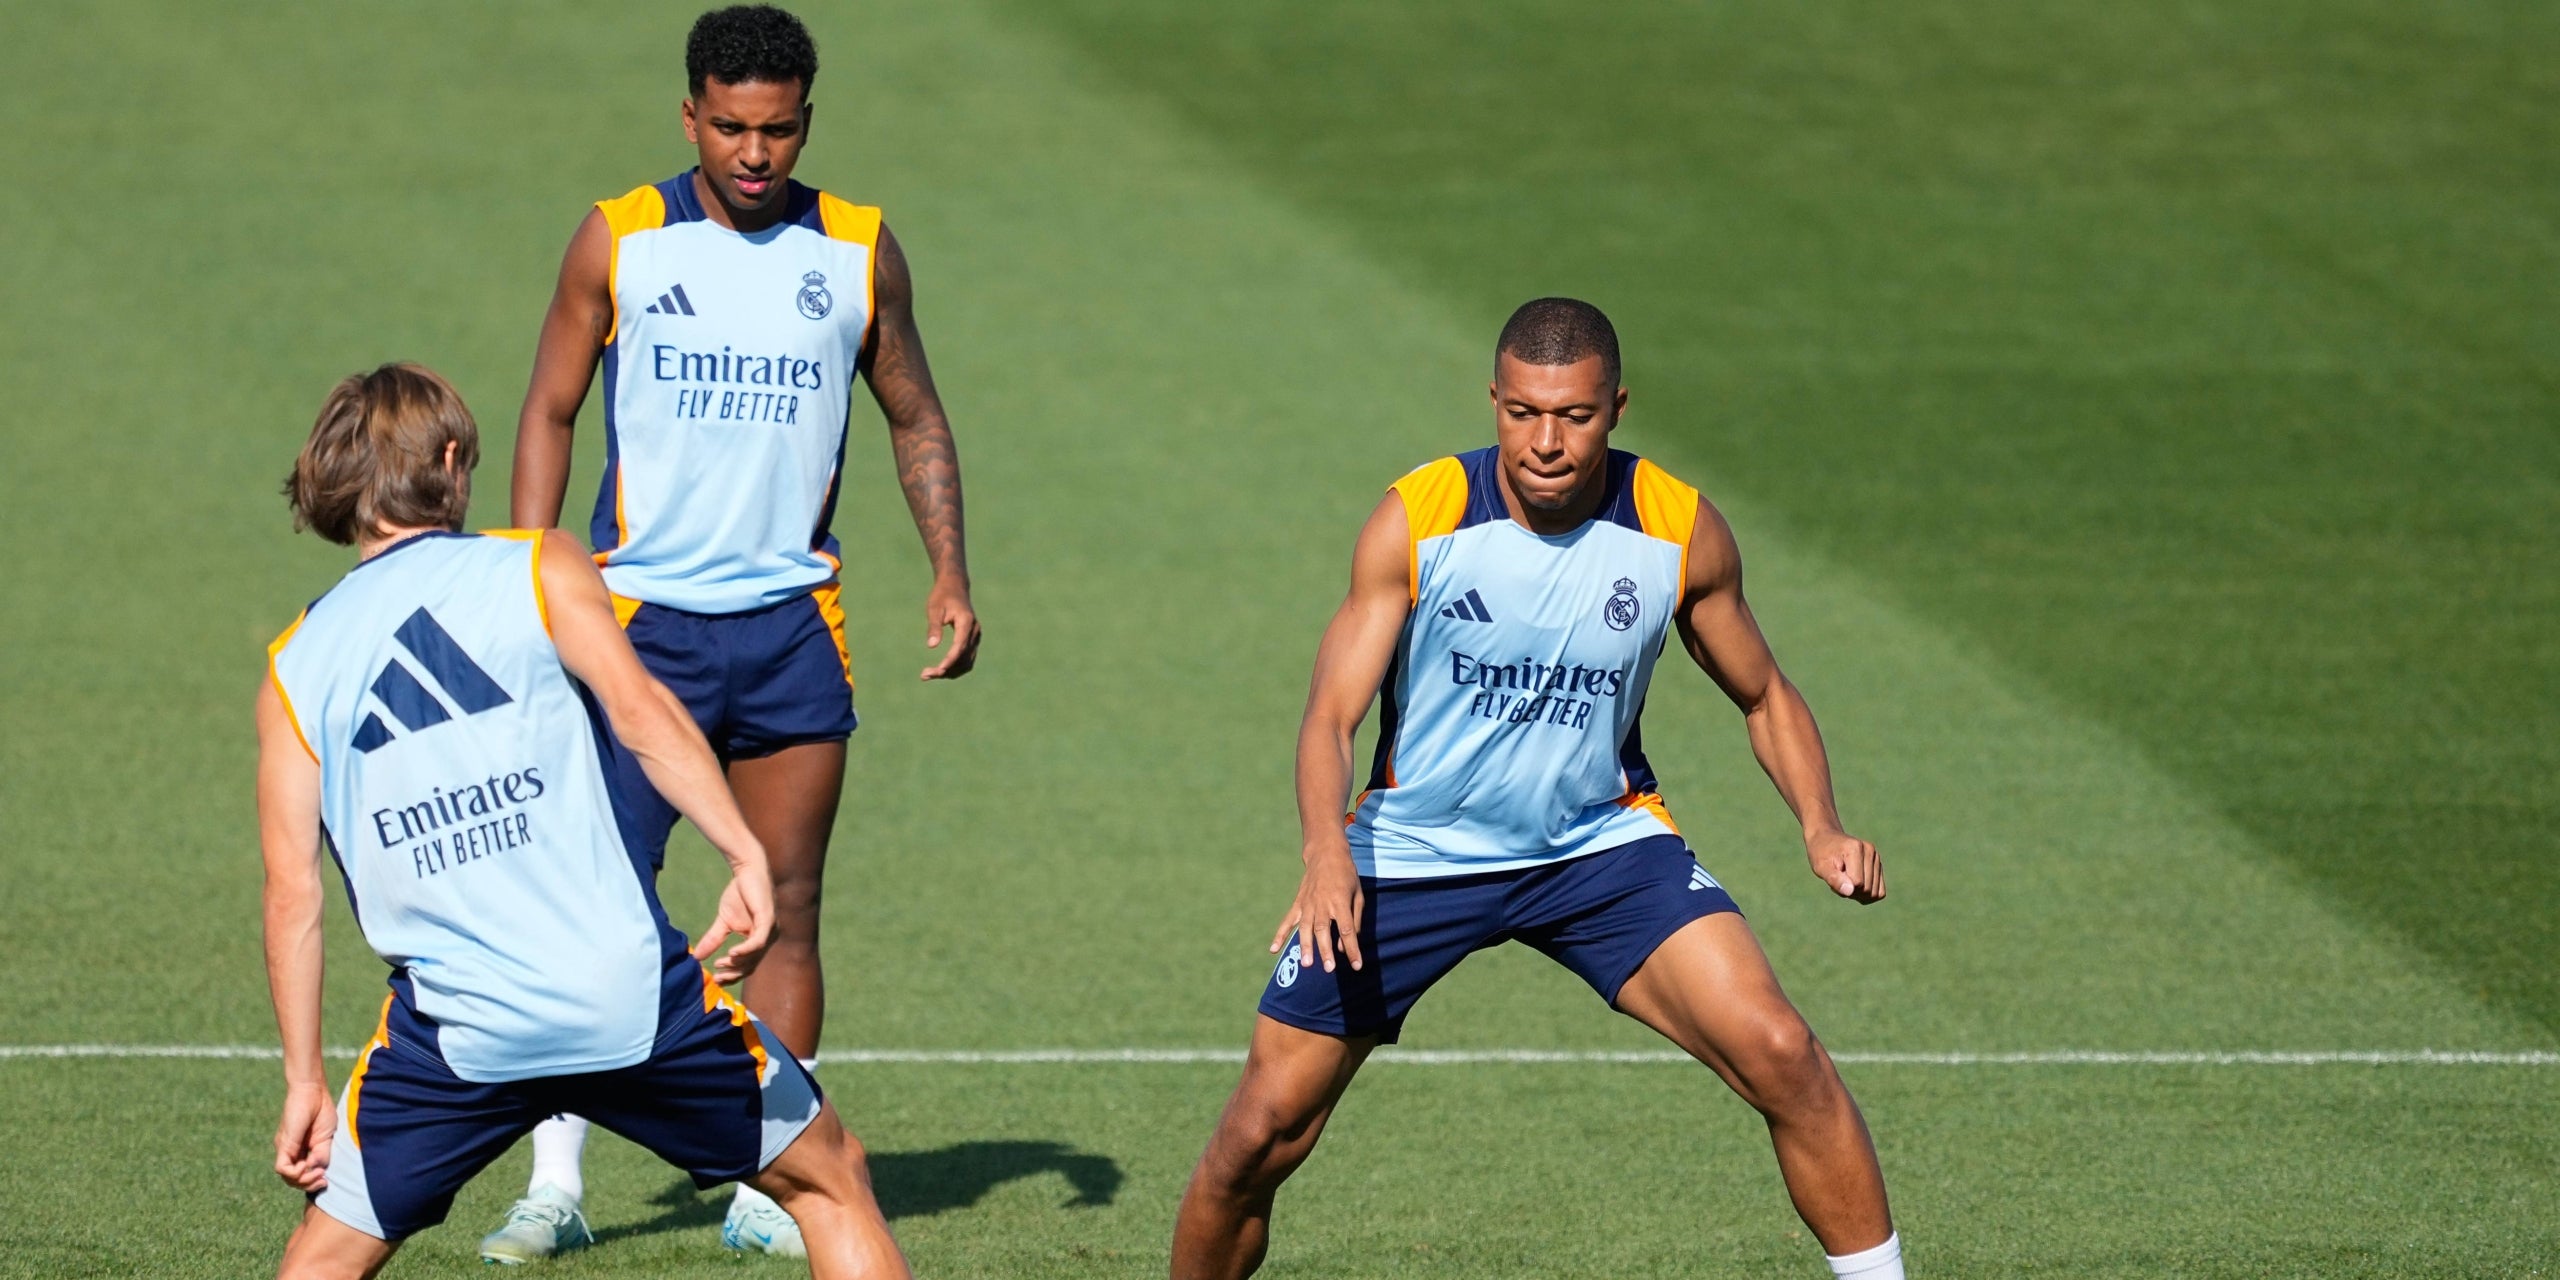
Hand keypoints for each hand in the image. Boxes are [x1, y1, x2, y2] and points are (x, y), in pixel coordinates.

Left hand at [274, 1080, 335, 1191]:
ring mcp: (285, 1149)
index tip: (326, 1179)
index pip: (301, 1175)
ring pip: (286, 1177)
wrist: (313, 1091)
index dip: (312, 1182)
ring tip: (317, 1172)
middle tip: (322, 1179)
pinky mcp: (284, 1144)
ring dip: (303, 1180)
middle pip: (293, 1180)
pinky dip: (296, 1173)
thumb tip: (318, 1170)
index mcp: (300, 1150)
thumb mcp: (327, 1138)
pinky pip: (283, 1168)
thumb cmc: (321, 1110)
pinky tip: (307, 1165)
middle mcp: (289, 1152)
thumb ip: (322, 1155)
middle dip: (308, 1184)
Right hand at [692, 865, 775, 983]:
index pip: (748, 965)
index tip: (716, 978)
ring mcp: (770, 930)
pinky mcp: (768, 920)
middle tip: (717, 977)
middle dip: (734, 973)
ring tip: (720, 964)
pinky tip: (731, 953)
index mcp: (759, 940)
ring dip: (737, 963)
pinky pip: (758, 942)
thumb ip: (713, 939)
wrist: (747, 871)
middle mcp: (768, 938)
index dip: (732, 974)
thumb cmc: (739, 895)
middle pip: (752, 965)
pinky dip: (745, 950)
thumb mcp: (723, 922)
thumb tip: (697, 957)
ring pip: (755, 956)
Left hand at [920, 578, 980, 680]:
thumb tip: (931, 646)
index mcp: (967, 622)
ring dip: (950, 672)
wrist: (955, 586)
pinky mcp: (973, 641)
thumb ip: (934, 627)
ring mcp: (976, 637)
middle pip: (963, 658)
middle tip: (924, 675)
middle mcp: (975, 631)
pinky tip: (939, 670)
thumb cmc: (942, 596)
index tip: (937, 671)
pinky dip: (954, 667)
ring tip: (928, 674)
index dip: (949, 660)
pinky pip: (967, 659)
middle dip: (946, 669)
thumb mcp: (934, 609)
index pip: (960, 646)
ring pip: (966, 662)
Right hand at [1269, 843, 1365, 972]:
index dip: (1353, 948)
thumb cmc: (1346, 875)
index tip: (1356, 965)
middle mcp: (1322, 903)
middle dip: (1326, 950)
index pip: (1347, 929)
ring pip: (1305, 928)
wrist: (1325, 854)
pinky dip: (1279, 935)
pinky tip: (1273, 949)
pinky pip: (1288, 921)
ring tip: (1306, 964)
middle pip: (1324, 930)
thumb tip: (1346, 944)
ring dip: (1305, 946)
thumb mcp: (1358, 894)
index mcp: (1340, 901)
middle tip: (1329, 969)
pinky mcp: (1298, 903)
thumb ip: (1355, 919)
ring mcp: (1307, 903)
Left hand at [1807, 829, 1884, 903]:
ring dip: (1857, 893)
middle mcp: (1870, 851)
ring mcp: (1876, 857)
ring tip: (1845, 878)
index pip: (1857, 883)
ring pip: (1874, 893)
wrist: (1825, 839)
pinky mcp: (1878, 864)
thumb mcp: (1820, 867)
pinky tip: (1854, 883)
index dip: (1843, 886)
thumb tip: (1849, 892)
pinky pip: (1879, 891)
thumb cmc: (1820, 854)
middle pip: (1867, 889)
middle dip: (1850, 891)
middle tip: (1838, 877)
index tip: (1832, 875)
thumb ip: (1834, 878)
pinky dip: (1866, 893)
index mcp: (1855, 849)